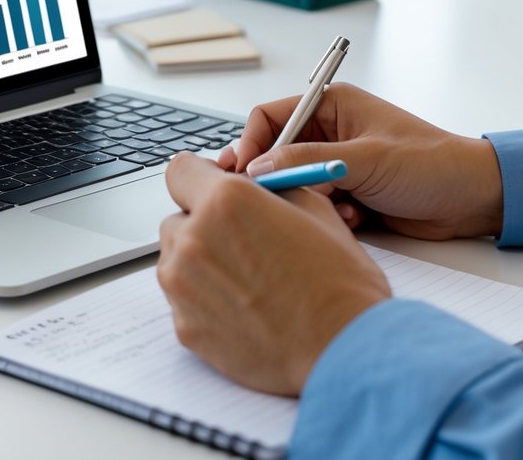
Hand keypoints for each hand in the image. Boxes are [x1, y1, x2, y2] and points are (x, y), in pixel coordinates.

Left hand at [158, 153, 390, 395]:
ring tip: (249, 283)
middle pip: (178, 219)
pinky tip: (244, 311)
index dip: (199, 179)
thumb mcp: (315, 211)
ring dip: (201, 264)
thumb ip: (270, 189)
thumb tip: (251, 185)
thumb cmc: (339, 284)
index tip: (211, 190)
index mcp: (225, 202)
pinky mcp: (184, 326)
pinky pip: (183, 300)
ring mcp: (182, 286)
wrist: (345, 350)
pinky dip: (205, 301)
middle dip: (203, 226)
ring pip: (176, 260)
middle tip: (243, 245)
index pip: (180, 171)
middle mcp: (194, 240)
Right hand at [215, 83, 504, 240]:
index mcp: (332, 106)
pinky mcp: (347, 193)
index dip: (252, 144)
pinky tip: (356, 218)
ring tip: (339, 207)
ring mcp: (337, 164)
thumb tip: (258, 168)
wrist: (474, 201)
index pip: (269, 117)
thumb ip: (307, 160)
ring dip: (311, 200)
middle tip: (275, 196)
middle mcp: (330, 133)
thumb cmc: (433, 165)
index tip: (243, 171)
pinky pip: (316, 206)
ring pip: (295, 184)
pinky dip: (329, 215)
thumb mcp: (365, 158)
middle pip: (277, 153)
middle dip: (280, 178)